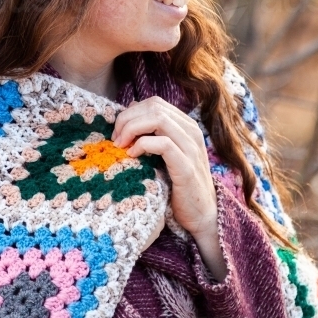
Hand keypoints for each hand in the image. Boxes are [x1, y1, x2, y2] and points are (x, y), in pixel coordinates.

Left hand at [112, 97, 226, 280]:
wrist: (201, 214)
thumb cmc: (178, 185)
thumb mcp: (165, 154)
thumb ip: (152, 133)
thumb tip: (129, 112)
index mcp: (186, 125)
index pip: (154, 103)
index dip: (131, 112)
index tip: (118, 132)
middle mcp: (191, 131)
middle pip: (154, 107)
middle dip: (128, 119)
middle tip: (115, 139)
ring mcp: (191, 148)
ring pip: (158, 119)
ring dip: (132, 129)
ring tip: (120, 145)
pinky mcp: (186, 167)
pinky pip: (163, 144)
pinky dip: (142, 145)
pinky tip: (132, 155)